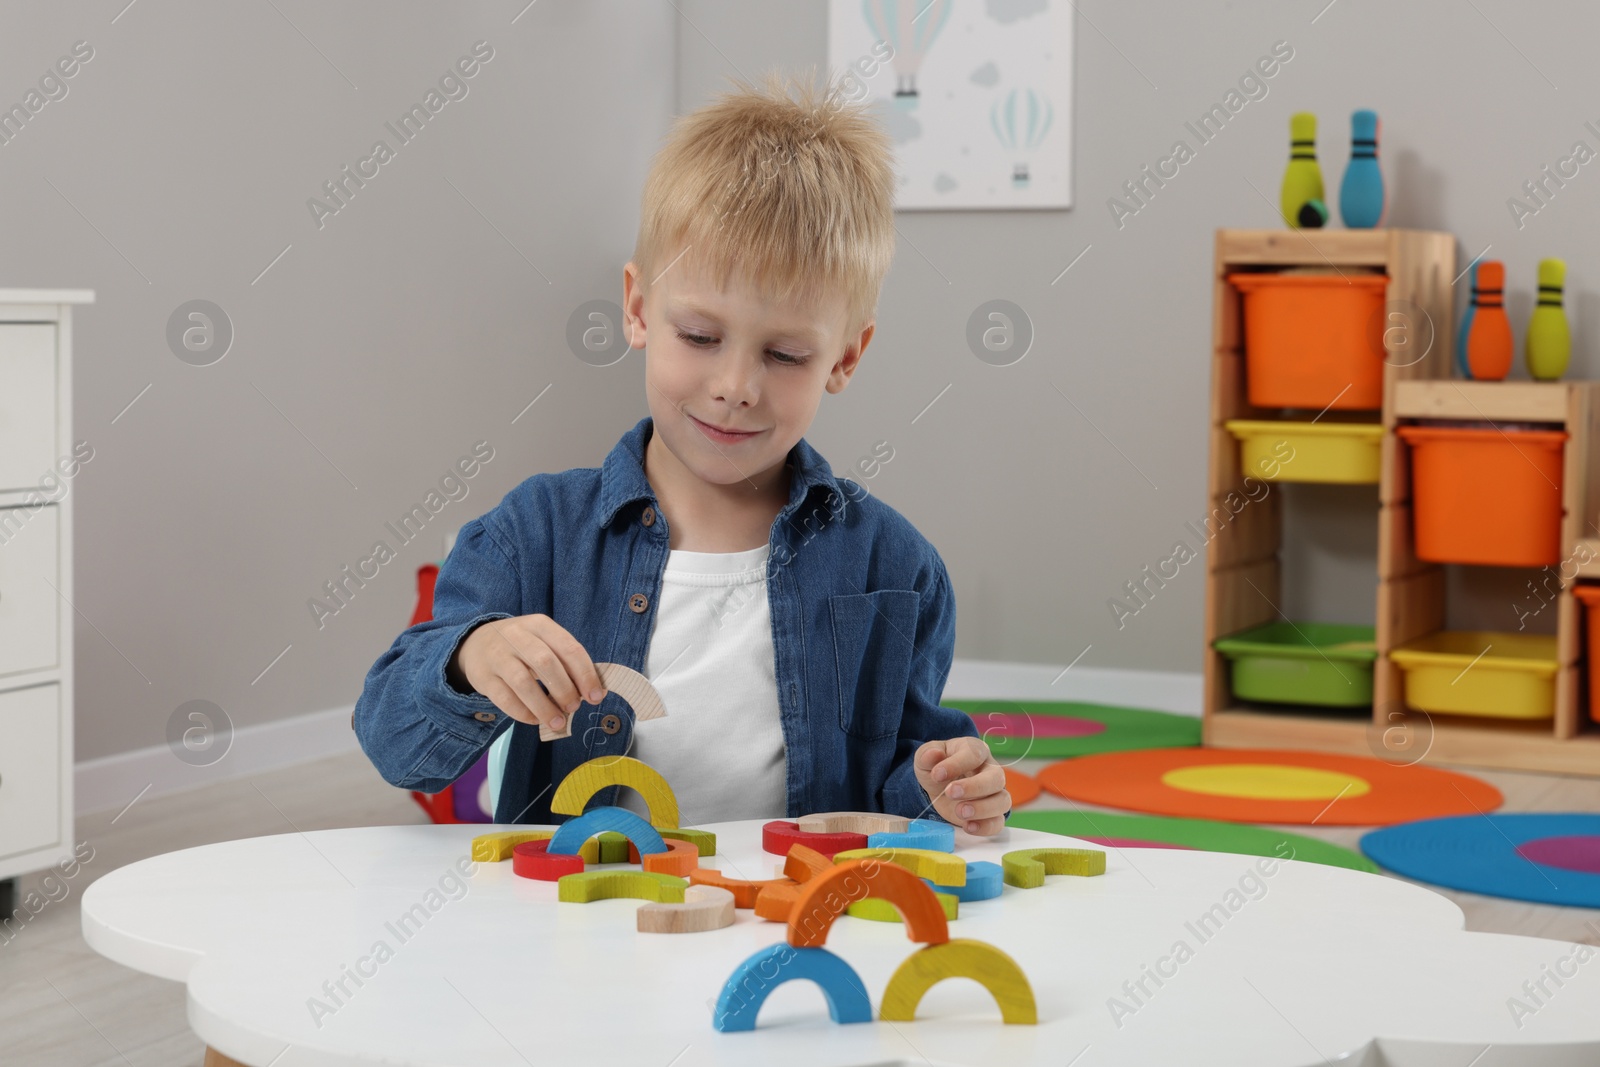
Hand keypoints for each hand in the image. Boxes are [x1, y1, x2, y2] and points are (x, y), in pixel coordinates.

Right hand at [450, 614, 606, 733]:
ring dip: (544, 706)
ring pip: (523, 682)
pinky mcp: (483, 677)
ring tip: (557, 721)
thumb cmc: (521, 647)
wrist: (476, 644)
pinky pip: (505, 699)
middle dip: (565, 689)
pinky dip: (523, 713)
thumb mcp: (543, 642)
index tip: (596, 696)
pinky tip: (535, 719)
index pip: (569, 648)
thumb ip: (565, 661)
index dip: (585, 674)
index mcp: (540, 625)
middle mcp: (517, 636)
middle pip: (546, 663)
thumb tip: (590, 692)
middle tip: (574, 707)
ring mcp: (497, 656)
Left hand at [913, 736, 1008, 836]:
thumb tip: (933, 754)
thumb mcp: (926, 756)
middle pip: (996, 778)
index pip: (974, 754)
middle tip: (950, 793)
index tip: (937, 774)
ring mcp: (994, 793)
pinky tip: (968, 826)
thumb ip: (928, 754)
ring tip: (959, 812)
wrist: (940, 786)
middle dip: (974, 787)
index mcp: (975, 750)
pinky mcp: (991, 814)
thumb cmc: (938, 766)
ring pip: (1003, 801)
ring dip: (982, 809)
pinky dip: (985, 827)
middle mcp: (990, 770)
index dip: (956, 764)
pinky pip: (998, 822)